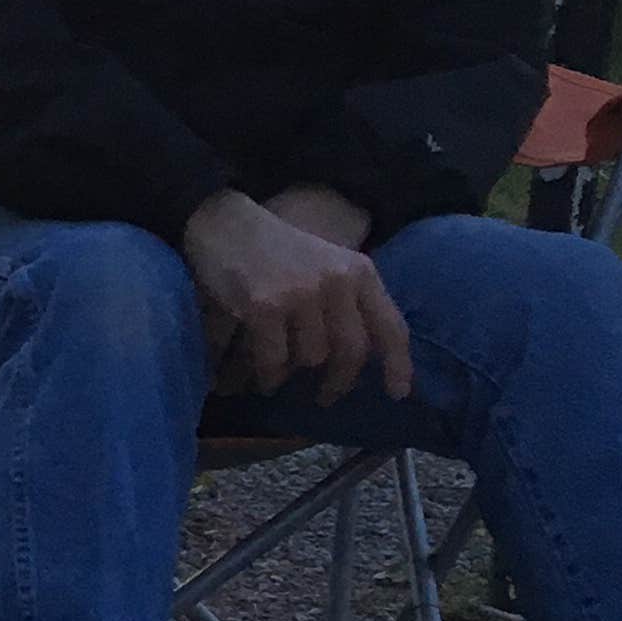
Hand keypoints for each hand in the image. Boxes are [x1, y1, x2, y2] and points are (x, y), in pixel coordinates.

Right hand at [182, 189, 412, 406]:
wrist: (223, 224)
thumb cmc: (274, 248)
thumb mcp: (326, 265)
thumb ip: (348, 301)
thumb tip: (360, 358)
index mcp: (358, 271)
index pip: (390, 326)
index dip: (398, 365)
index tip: (397, 394)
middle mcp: (336, 282)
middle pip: (352, 350)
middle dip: (339, 382)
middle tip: (325, 397)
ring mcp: (301, 294)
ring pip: (311, 358)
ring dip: (293, 375)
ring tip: (277, 378)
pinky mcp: (264, 306)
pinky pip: (274, 359)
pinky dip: (268, 375)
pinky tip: (262, 377)